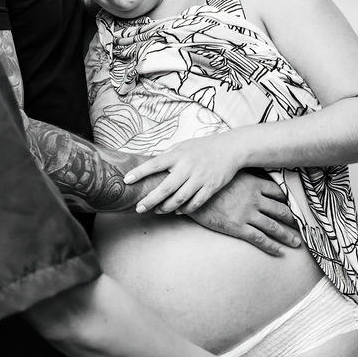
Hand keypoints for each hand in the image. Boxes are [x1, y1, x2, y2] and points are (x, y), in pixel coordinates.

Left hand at [124, 135, 242, 214]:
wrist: (230, 149)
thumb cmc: (202, 147)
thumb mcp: (183, 146)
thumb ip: (167, 155)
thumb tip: (148, 164)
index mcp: (178, 155)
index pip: (155, 164)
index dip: (140, 172)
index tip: (127, 180)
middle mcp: (188, 167)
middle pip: (166, 187)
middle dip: (150, 200)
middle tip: (139, 208)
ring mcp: (200, 178)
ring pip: (180, 198)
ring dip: (166, 207)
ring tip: (157, 211)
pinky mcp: (211, 187)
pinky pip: (196, 202)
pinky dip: (185, 209)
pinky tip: (177, 210)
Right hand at [177, 171, 300, 255]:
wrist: (190, 193)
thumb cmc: (208, 181)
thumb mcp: (227, 173)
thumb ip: (241, 175)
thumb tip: (247, 172)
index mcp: (253, 184)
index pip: (278, 192)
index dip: (288, 199)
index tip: (295, 205)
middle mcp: (254, 199)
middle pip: (280, 210)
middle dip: (293, 219)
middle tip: (303, 227)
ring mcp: (247, 214)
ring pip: (273, 227)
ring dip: (287, 235)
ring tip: (296, 242)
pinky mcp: (238, 227)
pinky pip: (260, 239)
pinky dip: (272, 246)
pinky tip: (280, 252)